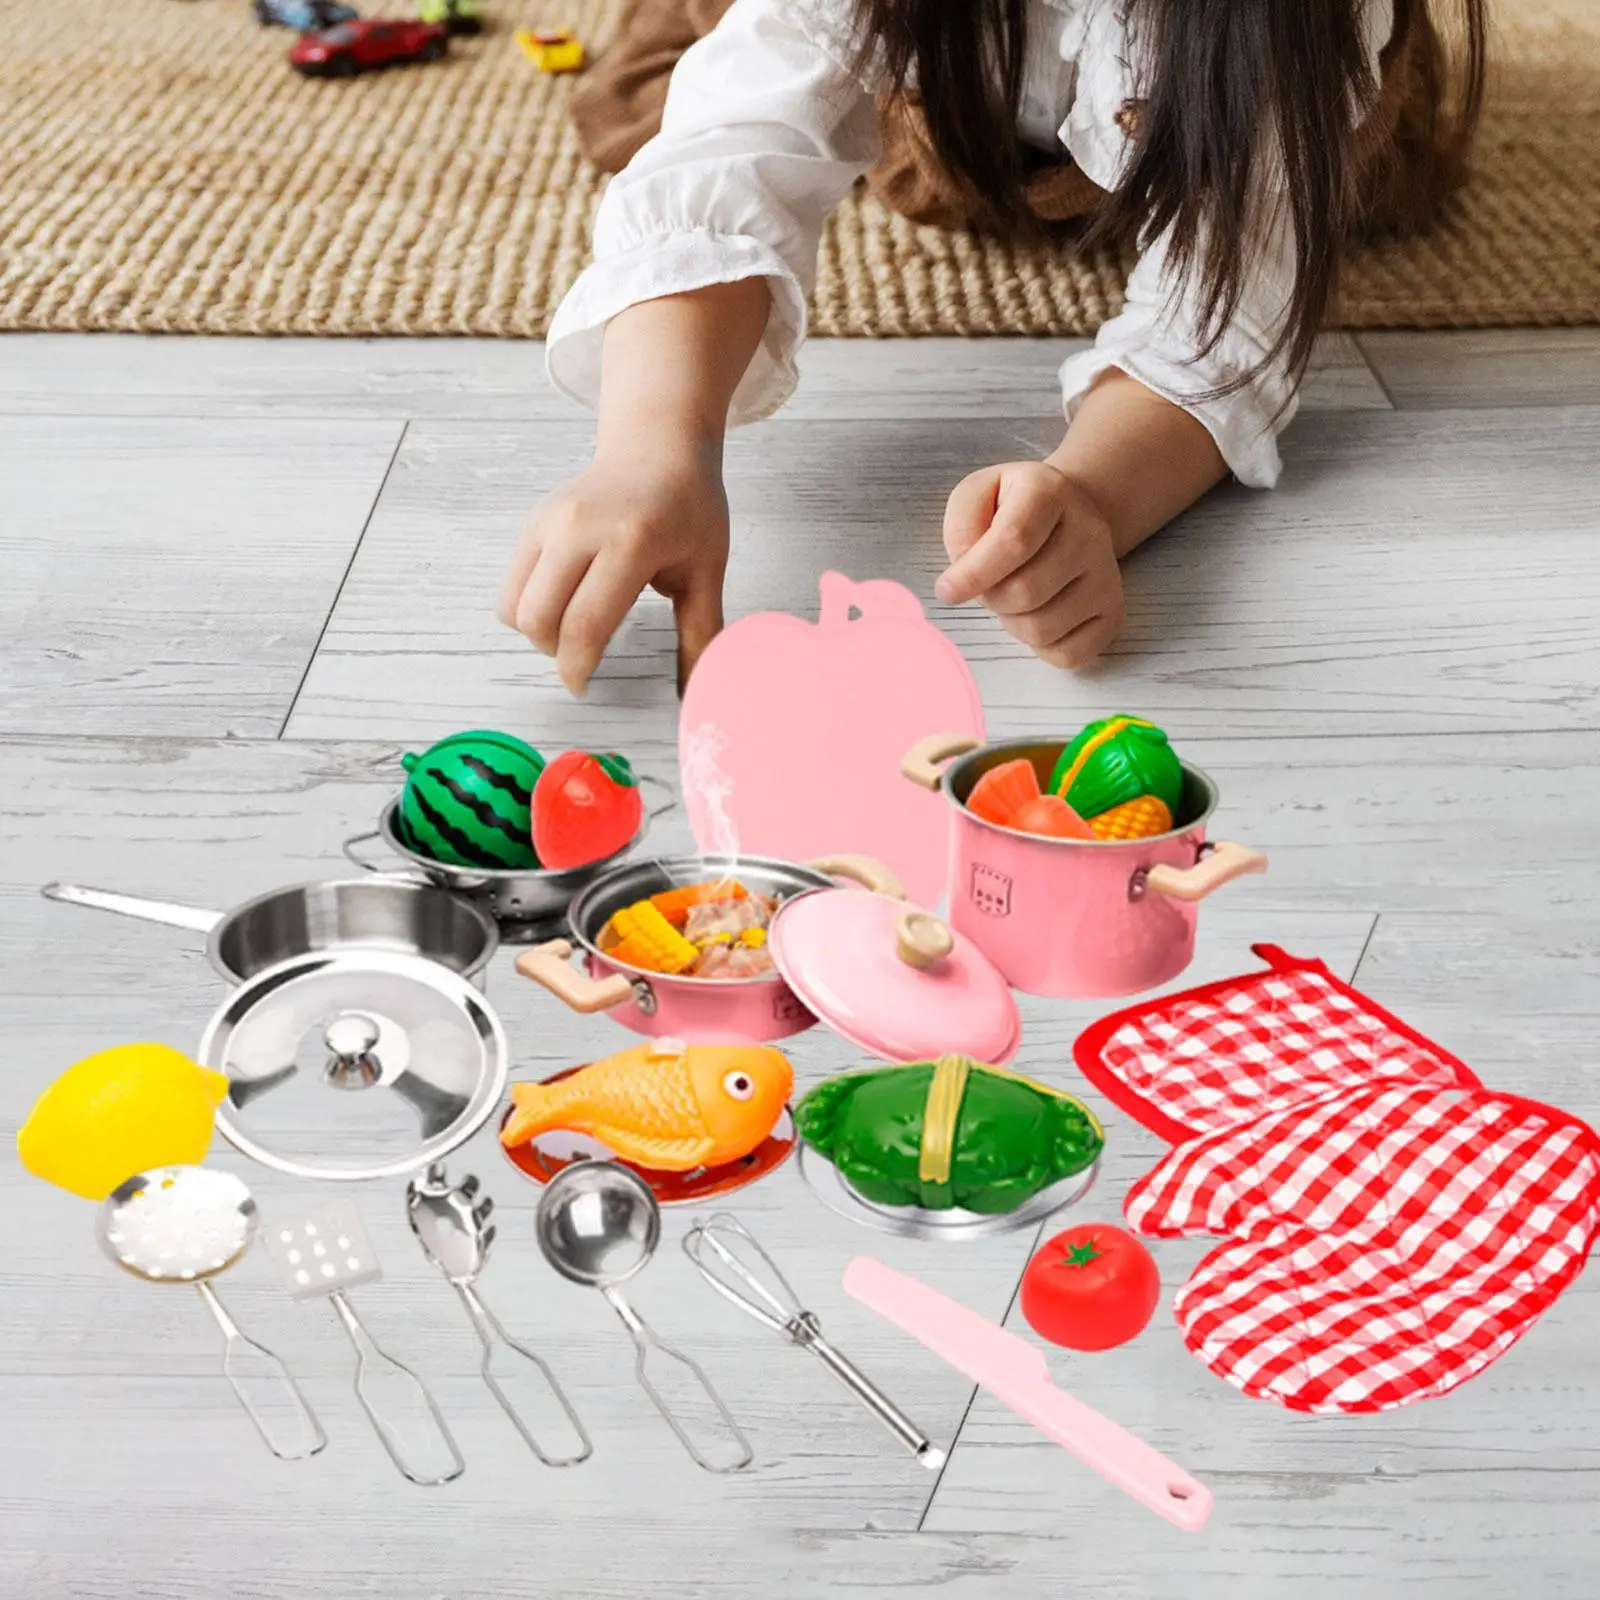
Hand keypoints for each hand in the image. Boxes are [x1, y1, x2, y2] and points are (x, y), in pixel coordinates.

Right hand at [500, 440, 728, 695]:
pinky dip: (528, 608)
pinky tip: (563, 603)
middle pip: (539, 619)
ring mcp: (549, 521)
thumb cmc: (688, 509)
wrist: (658, 449)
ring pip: (515, 606)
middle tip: (582, 657)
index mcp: (629, 542)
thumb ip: (702, 632)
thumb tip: (698, 690)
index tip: (583, 687)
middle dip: (555, 654)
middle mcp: (579, 528)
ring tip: (573, 629)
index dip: (577, 666)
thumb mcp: (707, 571)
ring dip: (538, 632)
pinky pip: (511, 585)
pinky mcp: (532, 522)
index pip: (584, 623)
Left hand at [936, 460, 1125, 667]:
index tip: (946, 591)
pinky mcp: (1113, 613)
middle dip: (990, 597)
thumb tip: (963, 578)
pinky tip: (1036, 615)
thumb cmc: (1011, 510)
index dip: (973, 574)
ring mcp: (1107, 575)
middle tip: (989, 583)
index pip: (1013, 541)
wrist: (1066, 516)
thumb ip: (961, 527)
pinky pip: (1067, 654)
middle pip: (1024, 592)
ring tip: (1013, 595)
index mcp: (1051, 492)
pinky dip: (1039, 647)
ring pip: (1041, 629)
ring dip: (1011, 622)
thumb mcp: (976, 496)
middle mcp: (1089, 532)